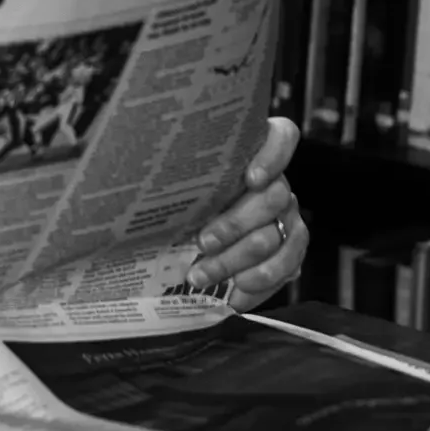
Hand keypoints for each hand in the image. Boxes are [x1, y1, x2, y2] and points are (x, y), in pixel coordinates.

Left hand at [186, 116, 307, 313]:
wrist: (192, 245)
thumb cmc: (179, 205)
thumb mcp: (175, 186)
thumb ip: (172, 176)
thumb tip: (139, 172)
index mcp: (253, 156)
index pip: (283, 137)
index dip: (273, 156)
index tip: (250, 179)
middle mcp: (277, 184)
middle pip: (274, 196)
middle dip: (236, 223)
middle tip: (202, 242)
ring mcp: (287, 217)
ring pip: (279, 236)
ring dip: (238, 259)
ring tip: (203, 274)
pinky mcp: (290, 251)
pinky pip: (289, 266)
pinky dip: (260, 283)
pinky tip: (235, 293)